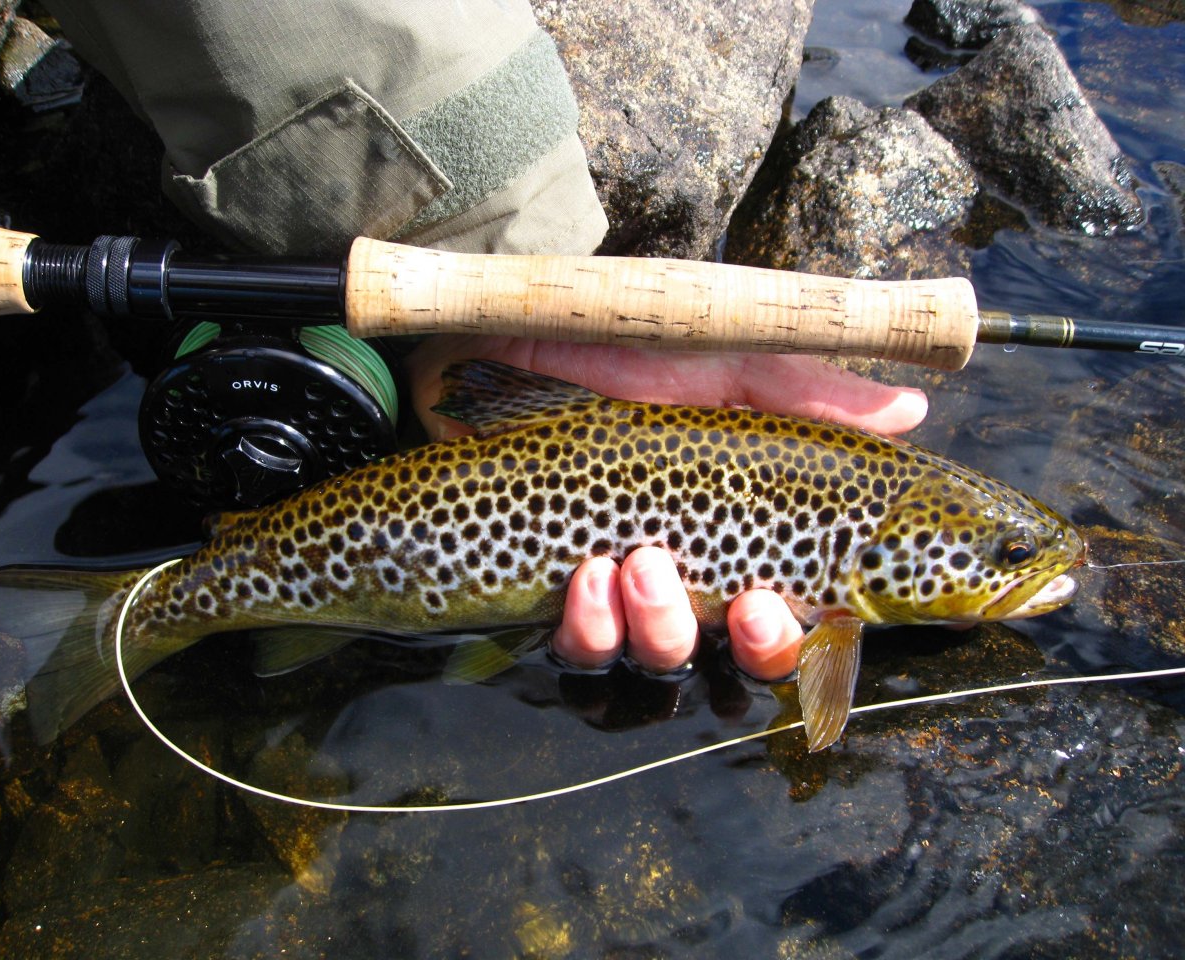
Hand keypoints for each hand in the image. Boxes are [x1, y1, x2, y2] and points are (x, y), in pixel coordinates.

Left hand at [407, 336, 927, 680]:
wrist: (512, 345)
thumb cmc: (621, 354)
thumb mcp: (725, 366)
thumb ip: (811, 395)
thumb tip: (913, 413)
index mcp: (743, 530)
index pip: (801, 608)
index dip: (816, 635)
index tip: (821, 612)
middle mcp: (692, 574)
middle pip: (745, 662)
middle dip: (757, 648)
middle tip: (749, 605)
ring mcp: (621, 596)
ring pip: (666, 664)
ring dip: (665, 627)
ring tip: (640, 564)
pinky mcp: (552, 601)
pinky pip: (585, 654)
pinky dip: (592, 627)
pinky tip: (587, 577)